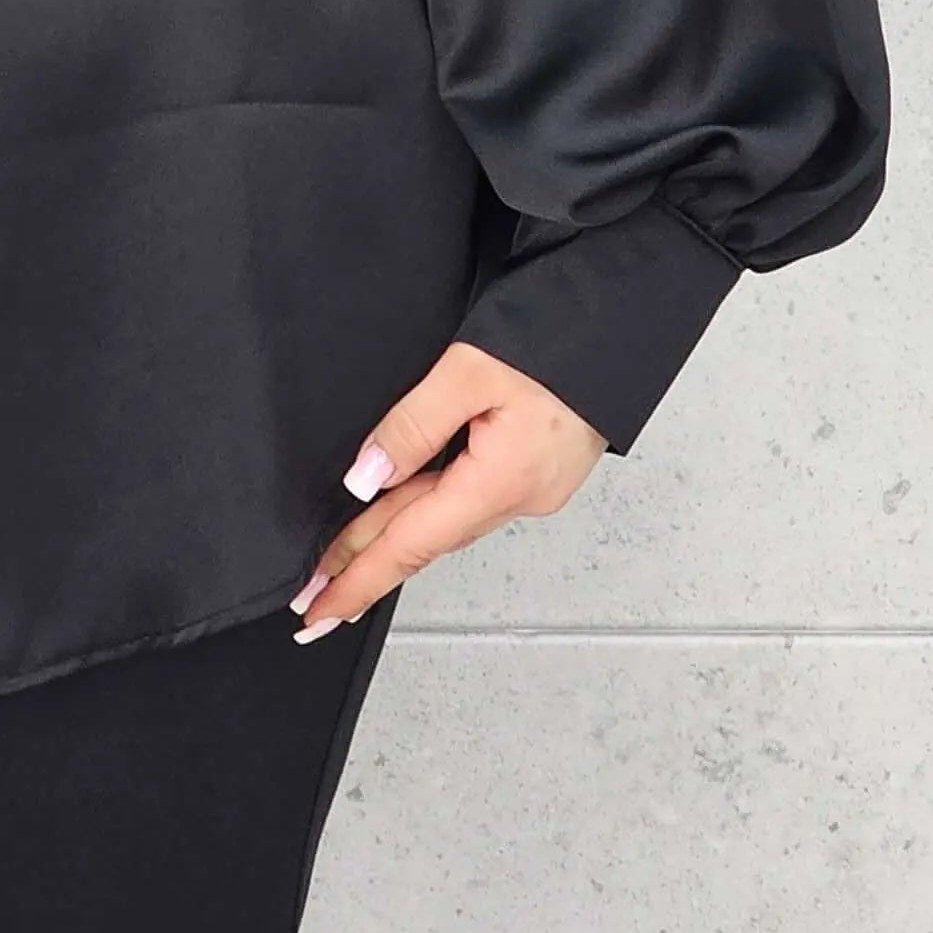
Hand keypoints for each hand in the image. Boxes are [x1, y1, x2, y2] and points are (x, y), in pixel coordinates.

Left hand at [288, 339, 604, 635]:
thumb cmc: (554, 335)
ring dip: (394, 537)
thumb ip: (413, 425)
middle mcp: (519, 497)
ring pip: (446, 520)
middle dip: (366, 565)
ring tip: (343, 556)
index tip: (319, 610)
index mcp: (500, 481)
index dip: (359, 578)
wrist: (618, 322)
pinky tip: (404, 508)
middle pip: (425, 538)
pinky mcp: (538, 471)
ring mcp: (533, 488)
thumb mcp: (468, 369)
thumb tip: (365, 476)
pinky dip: (429, 509)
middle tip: (314, 593)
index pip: (412, 545)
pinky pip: (469, 501)